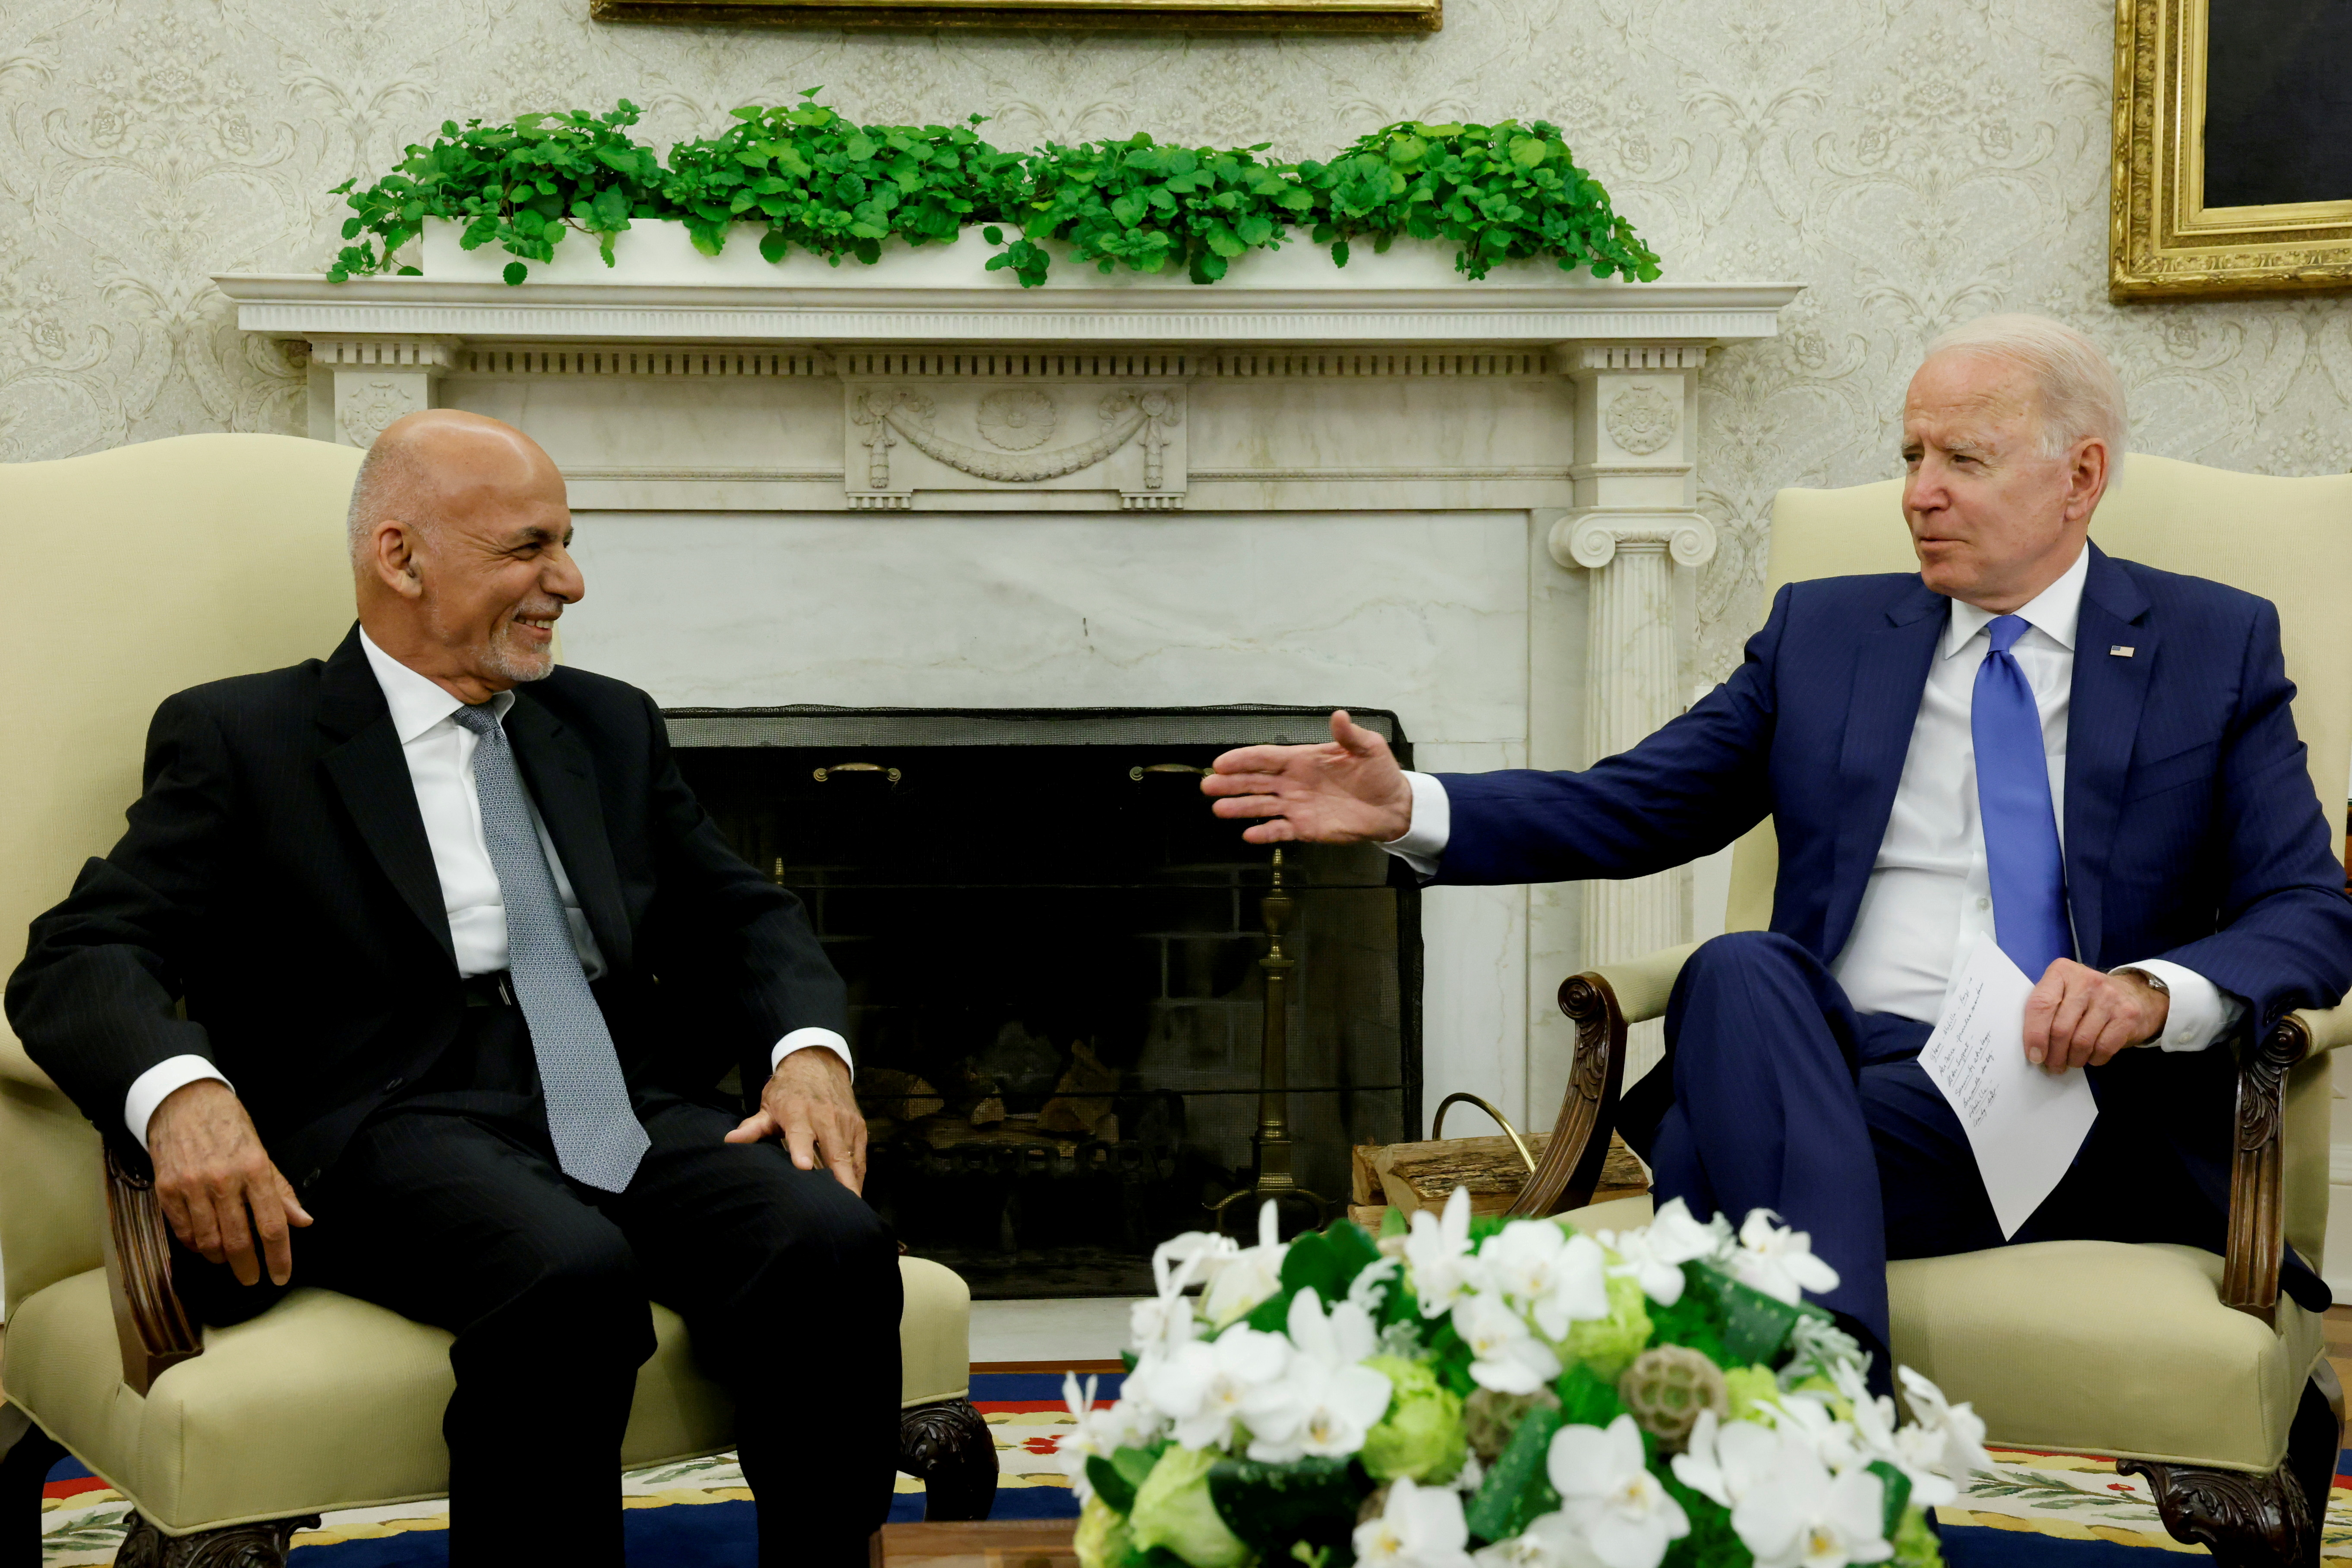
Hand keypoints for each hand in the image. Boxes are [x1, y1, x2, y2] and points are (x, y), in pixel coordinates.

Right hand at [146, 1079, 312, 1286]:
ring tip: (230, 1261)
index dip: (279, 1256)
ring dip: (221, 1259)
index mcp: (254, 1168)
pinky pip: (183, 1232)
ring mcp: (191, 1187)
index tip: (280, 1277)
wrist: (183, 1102)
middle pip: (238, 1240)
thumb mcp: (261, 1151)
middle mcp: (222, 1180)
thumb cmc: (229, 1126)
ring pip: (208, 1242)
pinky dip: (196, 1245)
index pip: (271, 1224)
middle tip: (251, 1279)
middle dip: (248, 1268)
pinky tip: (205, 1245)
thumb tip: (303, 1221)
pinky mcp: (166, 1191)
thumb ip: (280, 1189)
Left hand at [727, 1047, 866, 1193]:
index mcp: (799, 1111)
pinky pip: (860, 1155)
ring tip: (850, 1206)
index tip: (802, 1166)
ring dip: (851, 1182)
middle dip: (841, 1178)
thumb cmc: (788, 1090)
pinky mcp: (859, 1126)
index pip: (800, 1133)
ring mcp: (846, 1122)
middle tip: (844, 1203)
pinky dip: (858, 1174)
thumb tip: (729, 1141)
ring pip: (851, 1157)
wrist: (818, 1063)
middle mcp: (826, 1116)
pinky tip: (854, 1191)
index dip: (801, 1149)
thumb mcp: (768, 1106)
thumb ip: (753, 1127)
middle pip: (835, 1151)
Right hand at [1201, 710, 1413, 845]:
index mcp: (1302, 760)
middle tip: (1207, 785)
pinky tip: (1248, 835)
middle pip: (1255, 782)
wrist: (1393, 805)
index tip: (1221, 762)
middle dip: (1231, 783)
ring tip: (1218, 809)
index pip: (1266, 758)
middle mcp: (1293, 783)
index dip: (1243, 760)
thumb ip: (1349, 734)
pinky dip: (1264, 833)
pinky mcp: (1305, 828)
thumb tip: (1339, 715)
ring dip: (1240, 807)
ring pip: (1262, 806)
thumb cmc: (1379, 773)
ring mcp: (1296, 806)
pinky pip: (1280, 831)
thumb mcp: (1368, 747)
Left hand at [2021, 959, 2168, 1073]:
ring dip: (2073, 1059)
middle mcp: (2086, 981)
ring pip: (2081, 1041)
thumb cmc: (2088, 997)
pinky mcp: (2127, 1015)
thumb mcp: (2064, 991)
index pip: (2040, 1005)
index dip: (2034, 1035)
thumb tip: (2031, 1046)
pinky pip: (2103, 1048)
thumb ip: (2046, 1008)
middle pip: (2060, 1028)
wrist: (2135, 994)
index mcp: (2062, 971)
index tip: (2034, 1055)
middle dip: (2054, 1054)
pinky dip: (2093, 1059)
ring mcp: (2109, 997)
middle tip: (2052, 1065)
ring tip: (2070, 1062)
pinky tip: (2090, 1057)